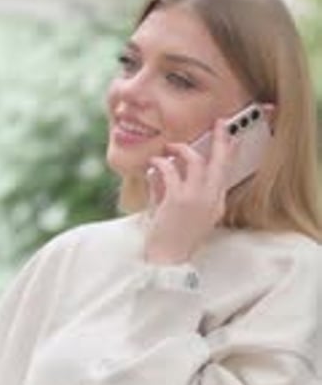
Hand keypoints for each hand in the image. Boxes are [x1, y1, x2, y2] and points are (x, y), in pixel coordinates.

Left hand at [144, 118, 235, 263]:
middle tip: (220, 123)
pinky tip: (154, 163)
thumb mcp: (181, 214)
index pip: (226, 173)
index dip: (229, 153)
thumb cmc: (173, 240)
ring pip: (197, 161)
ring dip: (183, 150)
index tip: (231, 138)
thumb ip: (174, 192)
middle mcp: (211, 201)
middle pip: (220, 162)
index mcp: (216, 206)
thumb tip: (164, 171)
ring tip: (171, 148)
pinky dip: (160, 164)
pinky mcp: (177, 200)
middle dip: (222, 140)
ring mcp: (195, 199)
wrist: (168, 260)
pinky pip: (170, 171)